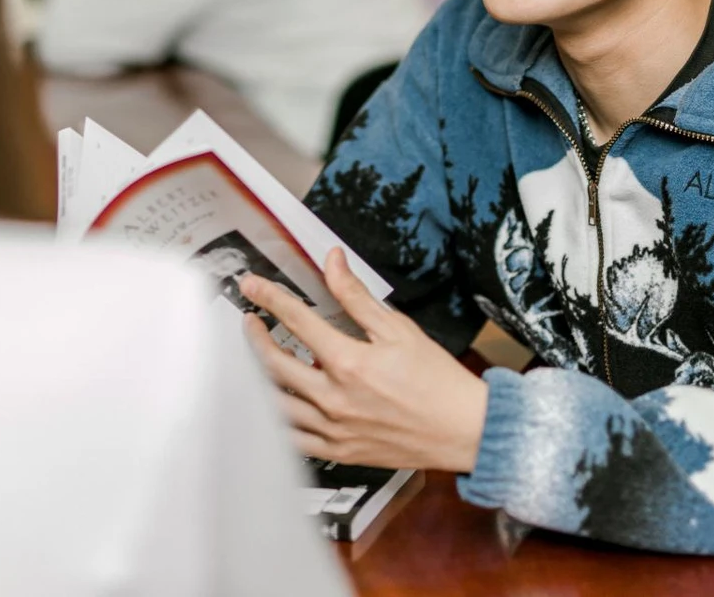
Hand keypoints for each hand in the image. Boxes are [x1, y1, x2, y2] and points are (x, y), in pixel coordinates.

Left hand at [239, 248, 488, 471]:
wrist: (463, 430)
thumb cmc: (436, 379)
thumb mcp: (398, 329)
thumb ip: (356, 295)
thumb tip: (332, 261)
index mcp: (349, 363)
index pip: (296, 320)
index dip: (269, 297)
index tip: (251, 286)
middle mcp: (334, 399)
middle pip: (274, 364)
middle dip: (255, 337)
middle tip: (250, 322)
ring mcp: (334, 430)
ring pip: (276, 405)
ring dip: (257, 379)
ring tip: (256, 360)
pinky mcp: (339, 453)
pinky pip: (293, 441)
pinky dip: (276, 422)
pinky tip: (274, 405)